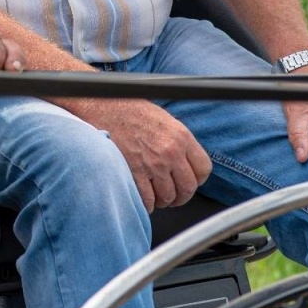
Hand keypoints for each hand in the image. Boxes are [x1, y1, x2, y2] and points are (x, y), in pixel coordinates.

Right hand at [84, 98, 211, 211]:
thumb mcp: (164, 120)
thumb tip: (184, 163)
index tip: (187, 181)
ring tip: (155, 196)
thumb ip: (177, 141)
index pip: (203, 169)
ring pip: (168, 196)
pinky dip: (146, 204)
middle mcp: (171, 151)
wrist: (104, 104)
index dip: (196, 179)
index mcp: (181, 136)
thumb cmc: (131, 110)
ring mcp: (153, 163)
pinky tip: (142, 197)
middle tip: (172, 196)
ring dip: (162, 201)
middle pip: (188, 188)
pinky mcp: (134, 171)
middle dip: (180, 196)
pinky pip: (147, 199)